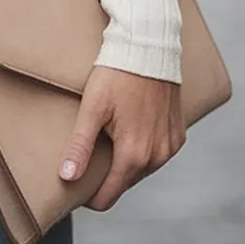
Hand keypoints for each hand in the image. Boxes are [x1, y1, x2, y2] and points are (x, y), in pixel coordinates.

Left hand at [58, 66, 184, 210]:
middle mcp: (156, 157)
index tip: (76, 188)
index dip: (90, 197)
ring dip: (126, 163)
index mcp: (133, 156)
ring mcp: (170, 146)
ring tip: (108, 144)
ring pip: (143, 169)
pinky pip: (158, 153)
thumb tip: (66, 178)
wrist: (149, 46)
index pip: (108, 196)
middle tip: (89, 160)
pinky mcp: (178, 134)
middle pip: (125, 182)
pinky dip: (144, 150)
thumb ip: (80, 146)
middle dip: (107, 177)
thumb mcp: (92, 108)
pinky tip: (131, 133)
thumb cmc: (117, 74)